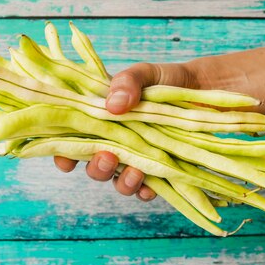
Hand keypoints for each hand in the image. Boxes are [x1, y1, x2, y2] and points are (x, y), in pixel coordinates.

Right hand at [54, 62, 198, 200]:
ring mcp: (134, 157)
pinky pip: (146, 189)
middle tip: (107, 157)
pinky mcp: (157, 169)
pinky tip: (151, 186)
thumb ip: (127, 82)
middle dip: (96, 168)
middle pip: (93, 165)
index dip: (63, 153)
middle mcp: (113, 141)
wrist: (201, 89)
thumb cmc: (164, 79)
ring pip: (118, 181)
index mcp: (100, 119)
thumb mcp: (144, 73)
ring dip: (123, 182)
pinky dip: (146, 191)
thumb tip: (114, 105)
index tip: (65, 160)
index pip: (73, 140)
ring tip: (136, 173)